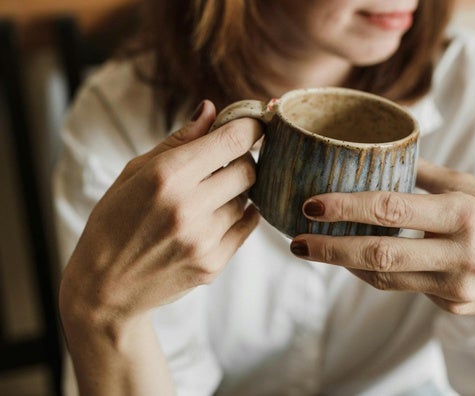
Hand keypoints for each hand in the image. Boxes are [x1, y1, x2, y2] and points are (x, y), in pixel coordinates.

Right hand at [59, 100, 261, 336]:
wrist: (105, 287)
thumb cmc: (114, 221)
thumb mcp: (134, 172)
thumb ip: (178, 140)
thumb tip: (210, 109)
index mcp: (166, 175)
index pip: (232, 140)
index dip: (251, 127)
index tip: (253, 124)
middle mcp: (189, 206)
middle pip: (249, 168)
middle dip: (243, 159)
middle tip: (225, 163)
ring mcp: (204, 239)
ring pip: (249, 198)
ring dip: (237, 191)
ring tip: (208, 196)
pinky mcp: (214, 263)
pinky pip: (247, 226)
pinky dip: (240, 215)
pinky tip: (216, 215)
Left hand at [289, 160, 474, 321]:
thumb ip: (433, 176)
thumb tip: (389, 154)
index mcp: (464, 214)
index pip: (393, 209)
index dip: (347, 207)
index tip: (312, 204)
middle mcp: (459, 253)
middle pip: (380, 253)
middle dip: (331, 249)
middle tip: (295, 242)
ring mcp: (455, 286)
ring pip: (386, 277)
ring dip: (345, 264)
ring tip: (314, 250)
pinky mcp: (451, 306)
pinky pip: (404, 288)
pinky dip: (377, 273)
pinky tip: (357, 260)